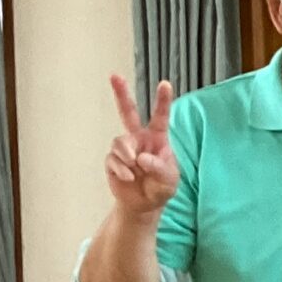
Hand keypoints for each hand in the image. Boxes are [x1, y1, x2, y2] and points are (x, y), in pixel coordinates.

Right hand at [103, 74, 179, 214]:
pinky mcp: (112, 160)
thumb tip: (142, 157)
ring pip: (120, 141)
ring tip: (135, 170)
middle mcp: (139, 138)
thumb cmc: (161, 188)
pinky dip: (122, 169)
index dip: (162, 100)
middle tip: (114, 76)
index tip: (165, 83)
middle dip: (121, 94)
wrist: (143, 205)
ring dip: (128, 156)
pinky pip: (113, 159)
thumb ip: (159, 168)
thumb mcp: (169, 180)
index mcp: (157, 139)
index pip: (160, 117)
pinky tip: (129, 177)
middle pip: (128, 112)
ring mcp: (125, 148)